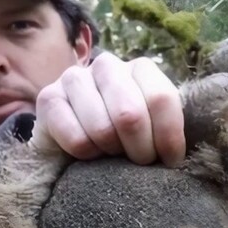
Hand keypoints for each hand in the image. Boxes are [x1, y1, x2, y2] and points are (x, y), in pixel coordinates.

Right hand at [30, 53, 184, 166]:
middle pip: (130, 115)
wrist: (74, 138)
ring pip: (102, 129)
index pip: (161, 99)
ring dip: (111, 152)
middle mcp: (108, 65)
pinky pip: (76, 139)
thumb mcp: (153, 127)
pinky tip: (89, 153)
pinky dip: (87, 155)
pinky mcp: (49, 98)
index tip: (169, 161)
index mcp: (141, 68)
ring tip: (112, 155)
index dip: (168, 137)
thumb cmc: (123, 135)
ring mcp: (75, 78)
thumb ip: (169, 127)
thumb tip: (179, 154)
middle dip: (139, 150)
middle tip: (138, 162)